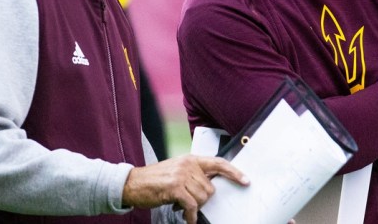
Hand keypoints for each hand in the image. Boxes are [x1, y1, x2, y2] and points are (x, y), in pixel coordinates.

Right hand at [122, 155, 248, 223]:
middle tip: (188, 202)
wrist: (132, 184)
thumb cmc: (155, 180)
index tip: (245, 180)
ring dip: (194, 207)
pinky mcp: (175, 187)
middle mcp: (188, 164)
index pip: (218, 163)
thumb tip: (210, 187)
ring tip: (182, 207)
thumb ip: (193, 175)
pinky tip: (185, 217)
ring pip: (203, 198)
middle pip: (210, 188)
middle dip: (202, 199)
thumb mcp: (176, 171)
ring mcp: (181, 175)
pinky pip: (192, 206)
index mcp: (191, 159)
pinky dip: (190, 215)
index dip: (234, 172)